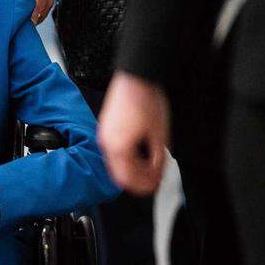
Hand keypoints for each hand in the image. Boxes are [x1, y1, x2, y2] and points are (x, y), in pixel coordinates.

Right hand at [97, 71, 170, 195]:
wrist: (136, 78)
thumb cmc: (146, 101)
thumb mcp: (160, 135)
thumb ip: (158, 158)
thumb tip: (157, 171)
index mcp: (118, 147)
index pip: (127, 179)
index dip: (142, 186)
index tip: (155, 186)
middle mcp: (107, 143)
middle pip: (120, 173)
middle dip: (138, 178)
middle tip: (155, 179)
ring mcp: (105, 134)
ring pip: (116, 162)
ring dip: (133, 168)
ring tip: (150, 166)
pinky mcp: (107, 127)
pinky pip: (114, 150)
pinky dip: (127, 156)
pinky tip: (141, 153)